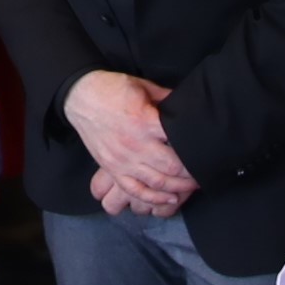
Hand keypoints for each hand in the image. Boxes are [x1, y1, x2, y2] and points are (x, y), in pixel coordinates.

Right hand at [64, 71, 196, 213]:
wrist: (79, 97)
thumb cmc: (111, 89)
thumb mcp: (141, 86)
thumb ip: (165, 97)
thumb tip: (187, 105)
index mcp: (144, 121)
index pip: (177, 142)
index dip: (194, 149)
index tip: (206, 152)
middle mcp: (134, 144)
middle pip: (171, 167)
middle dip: (191, 173)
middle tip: (203, 172)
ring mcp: (122, 160)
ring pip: (156, 183)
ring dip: (178, 188)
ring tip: (192, 187)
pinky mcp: (112, 168)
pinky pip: (134, 190)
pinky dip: (153, 198)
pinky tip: (169, 199)